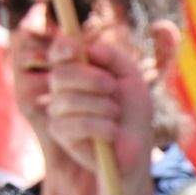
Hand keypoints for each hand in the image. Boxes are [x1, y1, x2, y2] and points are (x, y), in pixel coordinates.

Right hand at [47, 37, 152, 179]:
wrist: (137, 147)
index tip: (76, 49)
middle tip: (112, 87)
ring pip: (67, 100)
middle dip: (90, 78)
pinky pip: (75, 124)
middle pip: (61, 74)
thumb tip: (89, 49)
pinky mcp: (60, 133)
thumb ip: (114, 58)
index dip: (63, 47)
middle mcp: (63, 88)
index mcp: (79, 70)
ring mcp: (58, 110)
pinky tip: (112, 133)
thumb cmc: (133, 112)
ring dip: (101, 106)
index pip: (61, 52)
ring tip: (115, 115)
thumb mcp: (131, 79)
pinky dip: (100, 126)